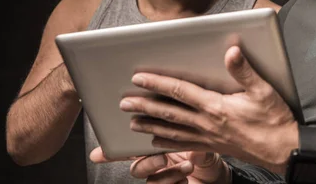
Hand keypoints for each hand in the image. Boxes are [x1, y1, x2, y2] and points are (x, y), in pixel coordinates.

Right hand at [90, 148, 228, 183]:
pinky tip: (187, 177)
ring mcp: (162, 178)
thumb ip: (190, 142)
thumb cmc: (206, 154)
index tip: (97, 154)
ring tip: (185, 167)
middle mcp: (156, 163)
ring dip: (165, 175)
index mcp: (156, 145)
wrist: (218, 176)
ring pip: (150, 181)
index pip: (131, 148)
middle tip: (162, 158)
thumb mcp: (201, 144)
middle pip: (136, 168)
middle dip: (146, 164)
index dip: (111, 152)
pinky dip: (175, 182)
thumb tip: (183, 137)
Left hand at [120, 46, 298, 172]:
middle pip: (169, 113)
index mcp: (216, 107)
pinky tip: (155, 141)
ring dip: (150, 125)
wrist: (284, 151)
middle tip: (124, 103)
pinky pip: (184, 145)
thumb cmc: (275, 121)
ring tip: (132, 122)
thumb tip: (231, 51)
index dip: (158, 83)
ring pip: (172, 131)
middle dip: (145, 106)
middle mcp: (207, 123)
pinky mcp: (213, 147)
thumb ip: (244, 71)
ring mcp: (208, 138)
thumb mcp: (264, 91)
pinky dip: (167, 143)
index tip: (139, 78)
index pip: (180, 92)